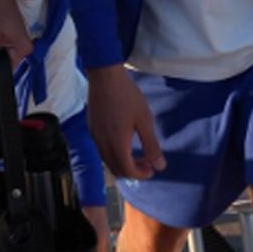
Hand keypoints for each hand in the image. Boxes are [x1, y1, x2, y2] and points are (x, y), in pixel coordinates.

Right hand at [86, 64, 165, 180]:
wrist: (104, 77)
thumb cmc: (127, 97)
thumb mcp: (144, 120)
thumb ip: (151, 145)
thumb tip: (160, 166)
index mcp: (117, 144)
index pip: (128, 170)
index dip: (141, 174)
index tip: (152, 168)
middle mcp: (103, 145)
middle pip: (116, 170)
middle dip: (132, 171)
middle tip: (147, 162)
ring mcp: (95, 137)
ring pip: (108, 161)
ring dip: (122, 163)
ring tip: (136, 154)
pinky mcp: (91, 129)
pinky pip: (102, 151)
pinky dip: (114, 155)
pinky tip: (123, 142)